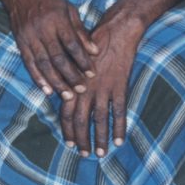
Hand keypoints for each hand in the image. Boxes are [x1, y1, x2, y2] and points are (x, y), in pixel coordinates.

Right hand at [1, 0, 98, 99]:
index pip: (72, 44)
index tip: (92, 74)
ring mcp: (29, 36)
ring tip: (68, 95)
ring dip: (56, 81)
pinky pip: (29, 63)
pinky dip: (37, 78)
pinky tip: (47, 89)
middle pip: (58, 57)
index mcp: (57, 19)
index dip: (82, 61)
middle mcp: (42, 29)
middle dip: (71, 76)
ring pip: (43, 63)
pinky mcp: (20, 42)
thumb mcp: (69, 9)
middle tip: (82, 90)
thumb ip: (81, 31)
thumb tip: (94, 51)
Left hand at [58, 3, 143, 156]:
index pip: (66, 112)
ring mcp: (103, 88)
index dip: (67, 129)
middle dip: (81, 139)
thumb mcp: (75, 60)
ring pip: (99, 120)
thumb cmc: (93, 43)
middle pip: (81, 120)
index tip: (69, 142)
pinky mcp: (120, 86)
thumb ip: (70, 79)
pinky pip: (119, 112)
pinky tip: (118, 141)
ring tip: (99, 153)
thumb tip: (65, 95)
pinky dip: (119, 128)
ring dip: (98, 138)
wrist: (115, 31)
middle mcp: (85, 88)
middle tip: (83, 154)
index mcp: (73, 82)